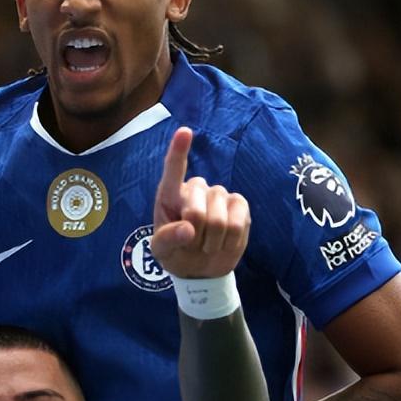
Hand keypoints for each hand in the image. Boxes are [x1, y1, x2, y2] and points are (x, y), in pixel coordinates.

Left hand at [152, 127, 249, 277]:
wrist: (201, 268)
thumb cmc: (175, 253)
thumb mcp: (161, 251)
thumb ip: (168, 239)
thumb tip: (189, 229)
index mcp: (170, 195)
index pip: (173, 170)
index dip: (179, 151)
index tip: (185, 131)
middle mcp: (195, 189)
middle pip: (196, 210)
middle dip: (194, 235)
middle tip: (192, 244)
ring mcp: (219, 195)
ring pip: (219, 220)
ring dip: (212, 241)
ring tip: (206, 244)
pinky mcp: (239, 205)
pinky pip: (238, 222)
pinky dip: (230, 240)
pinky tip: (224, 242)